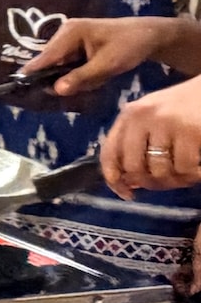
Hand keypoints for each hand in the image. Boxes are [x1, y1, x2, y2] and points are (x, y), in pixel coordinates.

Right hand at [25, 17, 176, 96]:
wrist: (149, 35)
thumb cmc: (129, 46)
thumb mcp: (107, 65)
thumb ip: (81, 77)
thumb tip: (56, 90)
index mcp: (69, 33)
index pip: (46, 56)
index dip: (32, 71)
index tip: (17, 84)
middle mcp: (64, 34)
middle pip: (52, 63)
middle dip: (66, 78)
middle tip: (91, 83)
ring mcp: (69, 40)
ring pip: (62, 67)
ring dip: (78, 77)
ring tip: (101, 76)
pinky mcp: (76, 46)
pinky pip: (70, 65)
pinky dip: (82, 74)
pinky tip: (99, 73)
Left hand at [98, 76, 200, 199]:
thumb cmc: (184, 108)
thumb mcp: (154, 120)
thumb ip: (138, 147)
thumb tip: (129, 184)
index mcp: (129, 115)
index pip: (109, 152)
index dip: (114, 178)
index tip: (126, 194)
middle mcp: (142, 117)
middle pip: (133, 167)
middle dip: (151, 182)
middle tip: (169, 182)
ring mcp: (165, 124)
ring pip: (161, 172)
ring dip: (176, 180)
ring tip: (188, 171)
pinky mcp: (190, 132)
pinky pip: (185, 169)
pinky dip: (193, 175)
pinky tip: (199, 167)